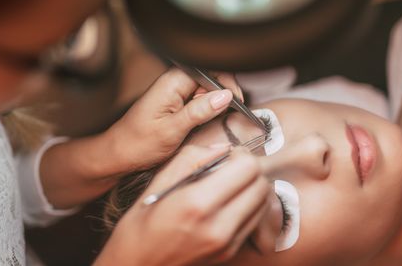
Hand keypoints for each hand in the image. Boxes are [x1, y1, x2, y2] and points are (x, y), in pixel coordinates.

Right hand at [95, 145, 270, 265]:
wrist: (138, 265)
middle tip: (231, 168)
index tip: (228, 156)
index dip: (241, 155)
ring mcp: (226, 243)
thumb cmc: (142, 223)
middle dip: (250, 170)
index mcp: (197, 203)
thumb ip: (192, 158)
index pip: (247, 168)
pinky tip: (229, 203)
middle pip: (261, 184)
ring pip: (264, 203)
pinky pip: (255, 220)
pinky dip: (249, 206)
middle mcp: (218, 226)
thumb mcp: (159, 182)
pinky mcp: (229, 252)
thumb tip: (222, 148)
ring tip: (231, 185)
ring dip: (253, 188)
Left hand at [107, 67, 243, 170]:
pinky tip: (204, 121)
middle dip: (223, 94)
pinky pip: (198, 100)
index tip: (235, 102)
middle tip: (227, 113)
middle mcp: (173, 83)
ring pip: (206, 89)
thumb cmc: (137, 143)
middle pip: (211, 77)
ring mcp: (174, 92)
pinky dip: (206, 110)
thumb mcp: (172, 130)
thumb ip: (200, 111)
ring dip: (215, 103)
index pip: (210, 69)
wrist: (117, 154)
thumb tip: (225, 96)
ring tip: (213, 120)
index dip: (226, 83)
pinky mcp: (175, 103)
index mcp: (172, 82)